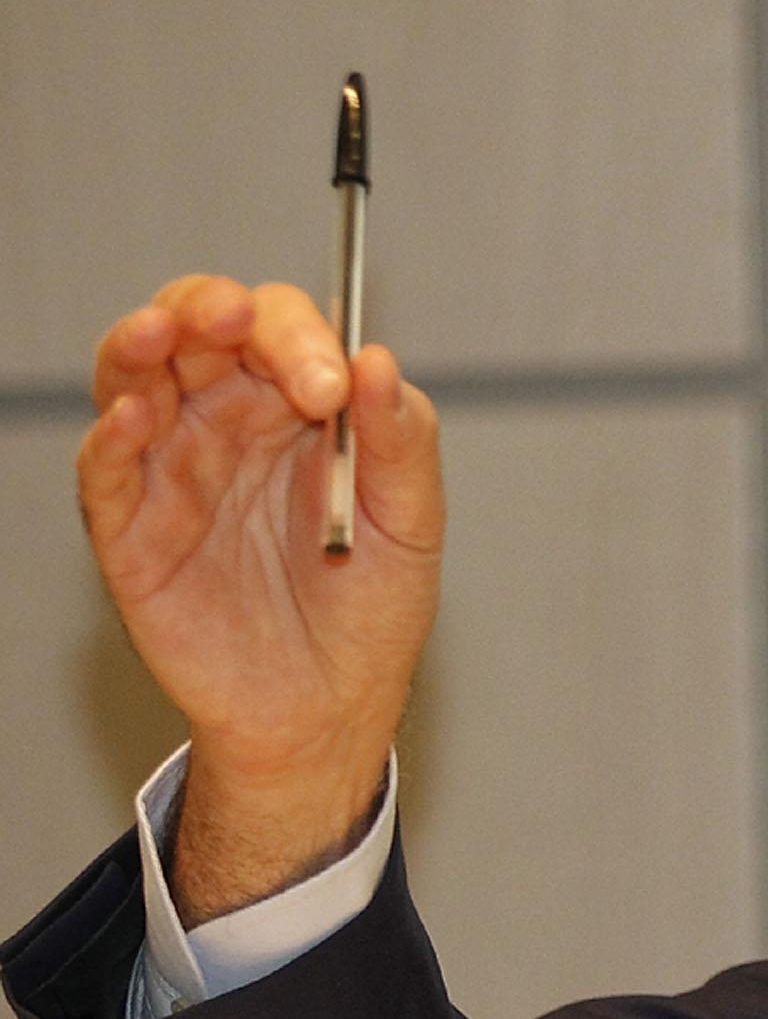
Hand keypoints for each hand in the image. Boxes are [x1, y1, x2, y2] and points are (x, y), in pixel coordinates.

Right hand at [77, 276, 444, 922]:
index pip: (277, 330)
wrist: (330, 708)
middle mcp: (226, 424)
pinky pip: (105, 469)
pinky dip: (112, 436)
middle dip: (209, 309)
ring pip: (134, 378)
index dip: (295, 336)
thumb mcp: (411, 525)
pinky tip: (133, 416)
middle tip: (235, 319)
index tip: (330, 383)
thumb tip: (382, 362)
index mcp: (295, 409)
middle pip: (194, 330)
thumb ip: (402, 444)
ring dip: (141, 343)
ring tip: (162, 330)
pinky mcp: (129, 530)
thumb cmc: (371, 611)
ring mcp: (171, 470)